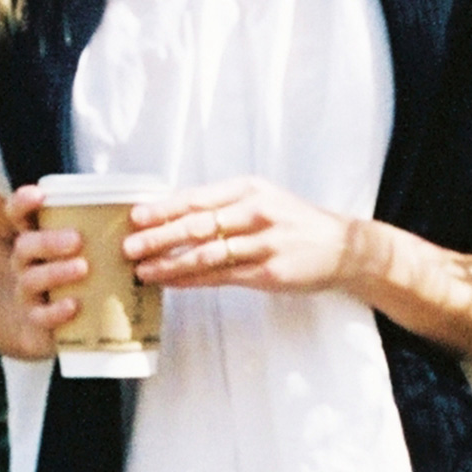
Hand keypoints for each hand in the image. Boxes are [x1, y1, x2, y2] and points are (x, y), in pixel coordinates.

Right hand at [0, 181, 91, 360]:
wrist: (59, 328)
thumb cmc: (81, 278)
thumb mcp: (87, 253)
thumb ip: (103, 234)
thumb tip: (144, 214)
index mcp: (36, 240)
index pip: (17, 215)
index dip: (22, 203)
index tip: (40, 195)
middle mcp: (25, 264)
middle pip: (24, 246)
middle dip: (49, 241)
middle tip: (77, 240)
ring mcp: (28, 294)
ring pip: (31, 280)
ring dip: (56, 272)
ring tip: (83, 268)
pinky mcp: (37, 322)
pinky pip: (40, 316)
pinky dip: (56, 311)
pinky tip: (74, 305)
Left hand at [125, 176, 358, 294]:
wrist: (342, 245)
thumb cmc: (294, 222)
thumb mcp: (262, 200)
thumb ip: (224, 206)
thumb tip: (175, 215)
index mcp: (248, 189)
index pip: (197, 198)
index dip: (163, 208)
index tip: (135, 216)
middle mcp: (254, 212)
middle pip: (197, 225)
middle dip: (159, 237)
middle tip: (128, 246)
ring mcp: (262, 243)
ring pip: (206, 254)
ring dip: (171, 263)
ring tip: (143, 271)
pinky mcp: (268, 271)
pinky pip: (222, 276)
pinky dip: (193, 280)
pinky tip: (173, 282)